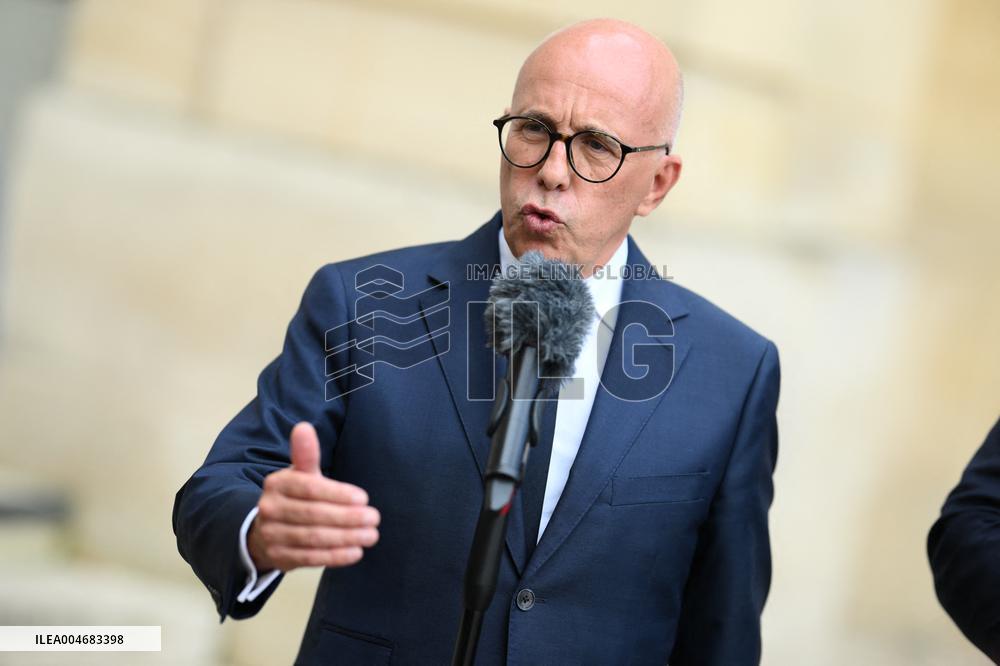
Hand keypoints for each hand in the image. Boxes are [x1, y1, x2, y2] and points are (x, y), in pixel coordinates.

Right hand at [248, 422, 379, 571]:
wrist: (266, 529)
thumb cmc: (294, 496)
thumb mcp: (300, 474)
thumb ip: (306, 454)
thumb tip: (303, 427)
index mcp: (277, 484)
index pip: (310, 488)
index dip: (338, 494)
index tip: (364, 498)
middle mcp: (269, 509)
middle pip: (313, 515)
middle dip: (347, 518)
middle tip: (374, 518)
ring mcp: (271, 535)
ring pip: (313, 538)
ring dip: (346, 538)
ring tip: (371, 535)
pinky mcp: (278, 557)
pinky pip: (310, 558)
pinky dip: (335, 556)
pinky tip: (356, 552)